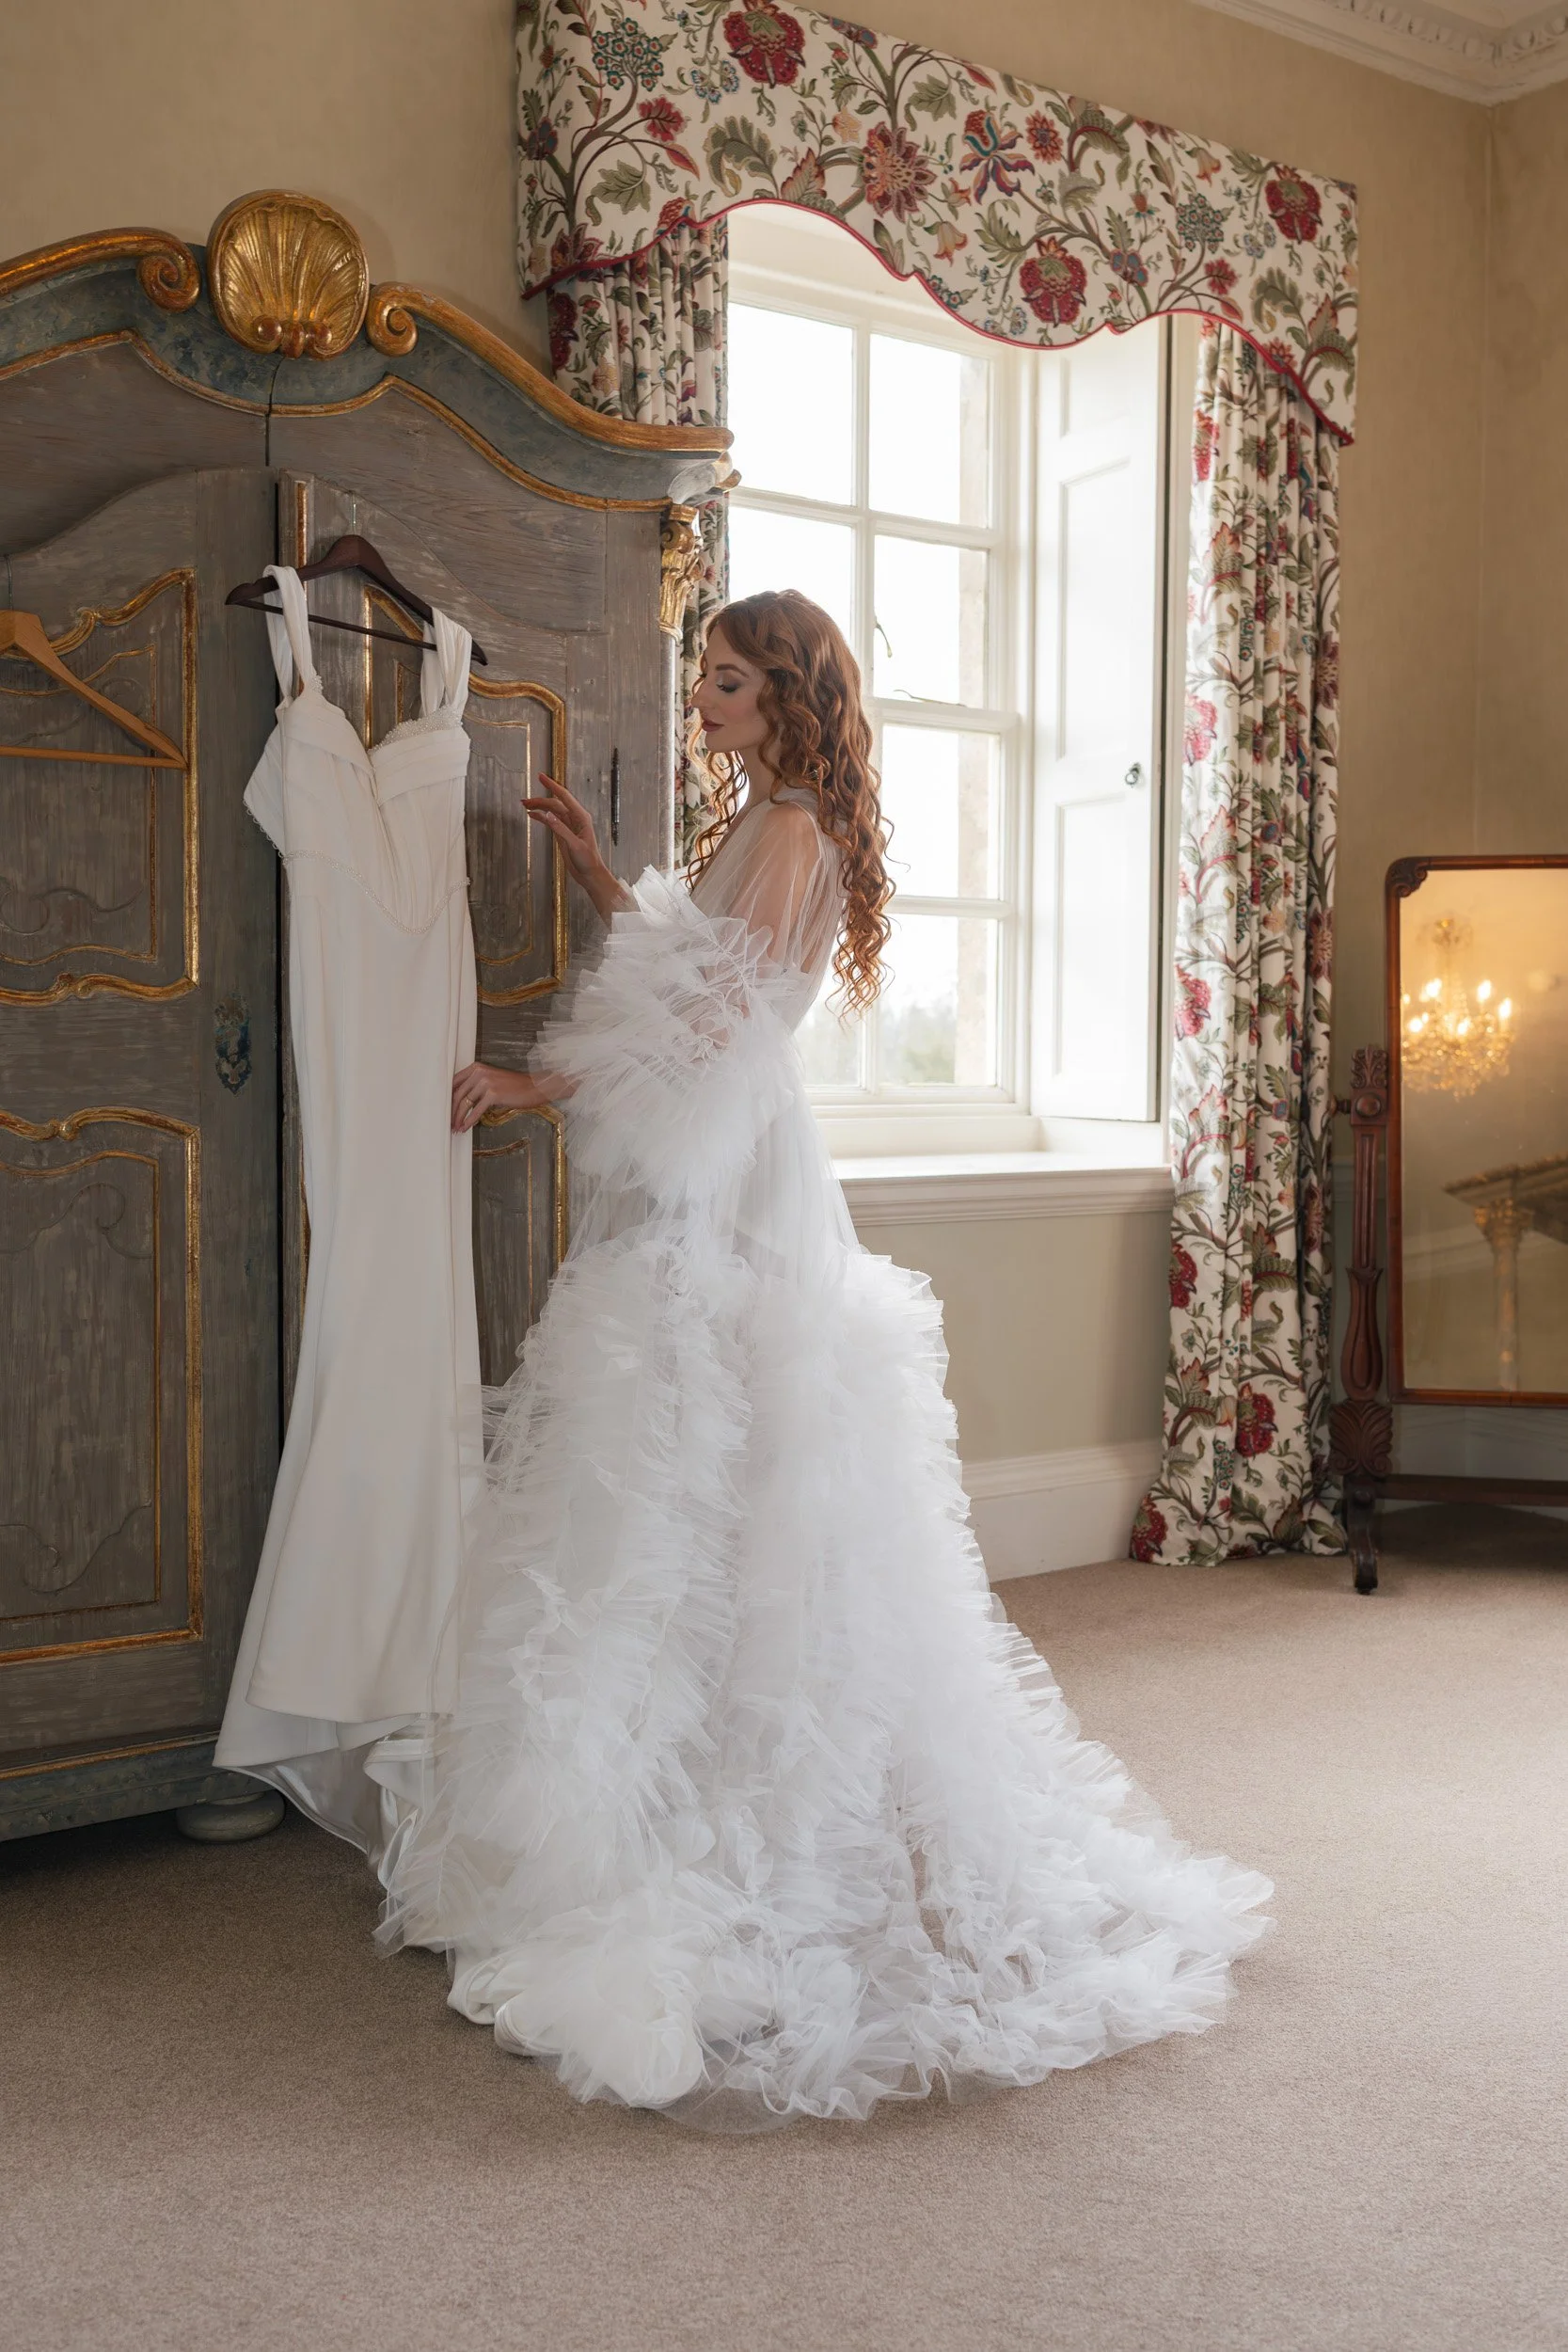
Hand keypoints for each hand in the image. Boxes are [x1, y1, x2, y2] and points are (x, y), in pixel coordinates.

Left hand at [451, 1061, 547, 1131]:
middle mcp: (479, 1072)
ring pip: (465, 1103)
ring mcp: (486, 1082)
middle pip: (457, 1094)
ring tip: (456, 1128)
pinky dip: (469, 1121)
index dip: (447, 1098)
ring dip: (458, 1118)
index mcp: (477, 1067)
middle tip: (449, 1122)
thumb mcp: (492, 1080)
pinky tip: (465, 1127)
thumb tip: (461, 1101)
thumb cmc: (515, 1086)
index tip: (445, 1110)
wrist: (534, 1087)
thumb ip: (476, 1086)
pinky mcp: (493, 1094)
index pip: (454, 1083)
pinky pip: (476, 1111)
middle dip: (451, 1111)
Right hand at [523, 773, 623, 919]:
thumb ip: (561, 830)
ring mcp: (569, 825)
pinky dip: (541, 817)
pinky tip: (532, 815)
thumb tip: (547, 815)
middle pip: (555, 803)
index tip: (540, 776)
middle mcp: (575, 818)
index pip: (564, 796)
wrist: (590, 874)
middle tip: (525, 801)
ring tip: (525, 805)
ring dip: (539, 807)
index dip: (552, 785)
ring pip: (552, 811)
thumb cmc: (588, 861)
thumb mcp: (574, 845)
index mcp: (581, 817)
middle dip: (540, 800)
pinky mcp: (563, 833)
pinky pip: (551, 821)